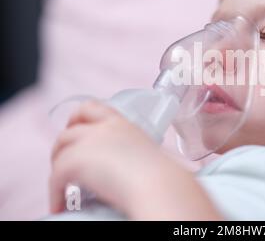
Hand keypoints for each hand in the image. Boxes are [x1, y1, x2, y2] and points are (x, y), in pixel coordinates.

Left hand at [49, 100, 160, 214]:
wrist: (157, 185)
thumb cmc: (161, 176)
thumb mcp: (145, 153)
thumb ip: (129, 152)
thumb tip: (120, 169)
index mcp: (122, 123)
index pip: (91, 108)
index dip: (78, 118)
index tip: (75, 128)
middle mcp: (103, 128)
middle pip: (71, 129)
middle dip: (63, 144)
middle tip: (64, 160)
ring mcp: (89, 142)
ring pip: (60, 149)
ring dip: (57, 167)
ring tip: (62, 186)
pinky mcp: (76, 161)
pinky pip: (55, 176)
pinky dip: (55, 192)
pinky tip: (60, 205)